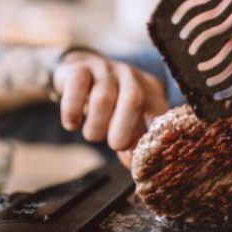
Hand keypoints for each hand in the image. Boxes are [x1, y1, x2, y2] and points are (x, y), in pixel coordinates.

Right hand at [53, 51, 167, 163]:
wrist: (80, 67)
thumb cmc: (108, 99)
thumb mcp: (126, 116)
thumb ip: (131, 139)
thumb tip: (134, 164)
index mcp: (149, 89)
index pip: (159, 112)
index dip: (151, 138)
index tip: (140, 159)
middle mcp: (130, 76)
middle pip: (133, 99)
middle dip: (123, 129)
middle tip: (115, 145)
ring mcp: (105, 70)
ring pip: (103, 98)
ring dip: (96, 125)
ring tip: (92, 135)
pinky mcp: (79, 69)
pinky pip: (76, 87)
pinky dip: (72, 110)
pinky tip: (72, 124)